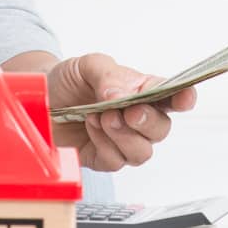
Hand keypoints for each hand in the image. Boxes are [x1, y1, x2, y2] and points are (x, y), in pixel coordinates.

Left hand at [44, 53, 197, 171]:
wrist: (41, 99)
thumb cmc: (70, 80)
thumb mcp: (88, 66)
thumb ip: (108, 75)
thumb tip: (121, 94)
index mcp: (144, 91)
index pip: (173, 96)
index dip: (185, 97)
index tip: (185, 97)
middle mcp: (139, 118)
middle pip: (162, 129)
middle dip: (148, 121)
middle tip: (129, 112)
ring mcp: (124, 141)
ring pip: (142, 151)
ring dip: (123, 135)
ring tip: (102, 117)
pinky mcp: (105, 158)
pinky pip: (115, 161)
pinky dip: (103, 143)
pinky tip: (91, 126)